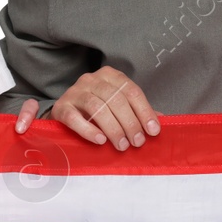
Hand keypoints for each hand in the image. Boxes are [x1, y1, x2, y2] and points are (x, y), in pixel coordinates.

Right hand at [44, 66, 159, 149]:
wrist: (65, 112)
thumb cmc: (96, 110)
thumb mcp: (118, 107)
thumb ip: (137, 112)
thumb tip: (160, 122)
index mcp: (110, 76)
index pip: (131, 91)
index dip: (144, 111)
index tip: (153, 131)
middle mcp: (91, 79)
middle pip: (115, 99)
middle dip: (130, 123)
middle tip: (137, 142)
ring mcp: (75, 91)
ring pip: (97, 107)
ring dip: (113, 129)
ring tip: (122, 145)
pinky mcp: (61, 106)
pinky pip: (74, 118)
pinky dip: (89, 130)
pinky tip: (100, 141)